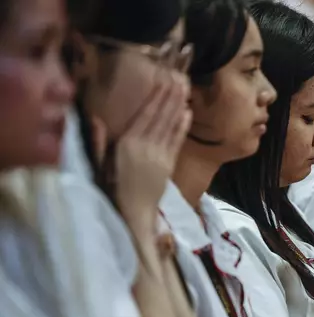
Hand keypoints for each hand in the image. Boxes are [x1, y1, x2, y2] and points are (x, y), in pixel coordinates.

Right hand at [112, 70, 191, 232]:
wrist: (134, 214)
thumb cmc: (112, 189)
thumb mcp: (100, 164)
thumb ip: (99, 142)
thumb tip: (97, 119)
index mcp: (127, 144)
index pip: (145, 115)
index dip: (156, 97)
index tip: (163, 80)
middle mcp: (146, 146)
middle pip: (161, 117)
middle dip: (171, 96)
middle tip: (181, 77)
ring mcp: (160, 155)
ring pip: (171, 125)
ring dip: (178, 105)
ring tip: (185, 88)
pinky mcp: (169, 164)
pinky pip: (177, 140)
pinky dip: (182, 126)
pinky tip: (187, 112)